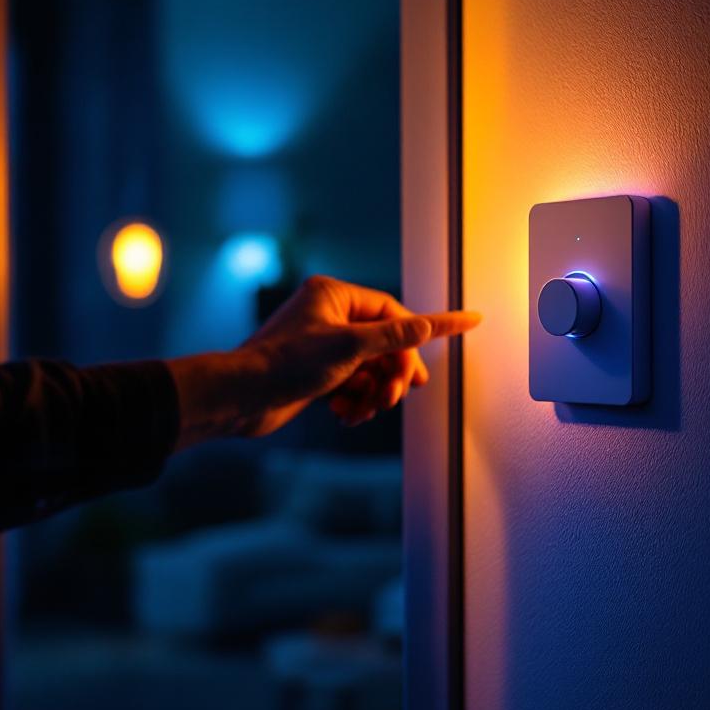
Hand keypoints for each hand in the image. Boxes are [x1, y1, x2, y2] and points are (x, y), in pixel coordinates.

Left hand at [166, 275, 479, 446]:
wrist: (242, 398)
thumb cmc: (286, 364)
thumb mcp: (350, 348)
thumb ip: (396, 336)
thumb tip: (431, 323)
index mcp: (334, 295)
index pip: (393, 311)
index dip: (424, 328)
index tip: (468, 323)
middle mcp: (327, 315)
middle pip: (385, 343)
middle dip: (393, 372)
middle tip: (397, 394)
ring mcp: (321, 345)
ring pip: (370, 368)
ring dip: (373, 392)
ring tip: (366, 409)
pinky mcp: (314, 373)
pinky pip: (352, 384)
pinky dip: (355, 400)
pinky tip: (346, 414)